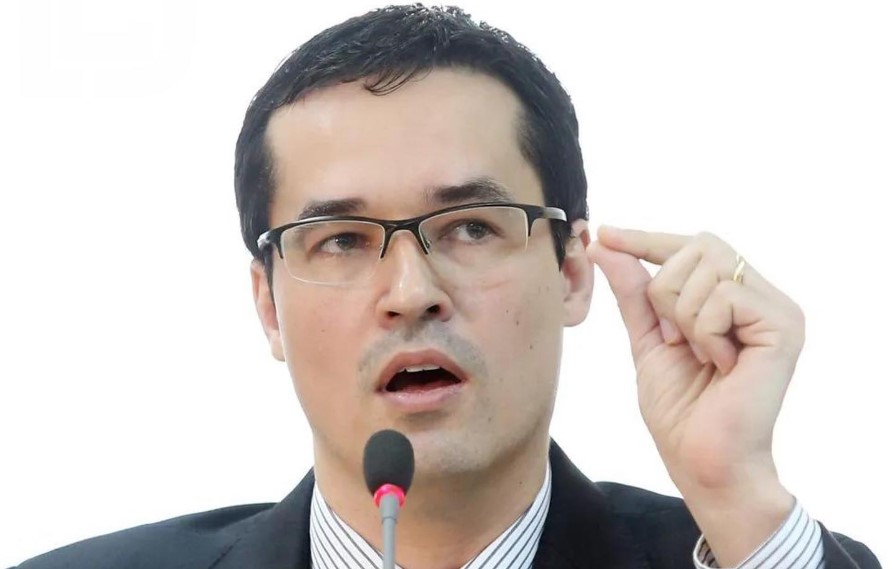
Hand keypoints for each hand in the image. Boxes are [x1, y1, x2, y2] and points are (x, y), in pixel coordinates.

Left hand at [588, 226, 800, 563]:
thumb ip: (634, 292)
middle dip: (666, 289)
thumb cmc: (681, 411)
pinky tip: (719, 365)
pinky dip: (703, 333)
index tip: (603, 234)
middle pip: (699, 245)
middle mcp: (762, 296)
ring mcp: (777, 309)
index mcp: (735, 298)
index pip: (692, 246)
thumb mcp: (648, 339)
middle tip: (673, 338)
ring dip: (682, 317)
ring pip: (706, 268)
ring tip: (698, 357)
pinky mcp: (784, 325)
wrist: (703, 462)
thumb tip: (605, 244)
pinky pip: (723, 296)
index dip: (645, 239)